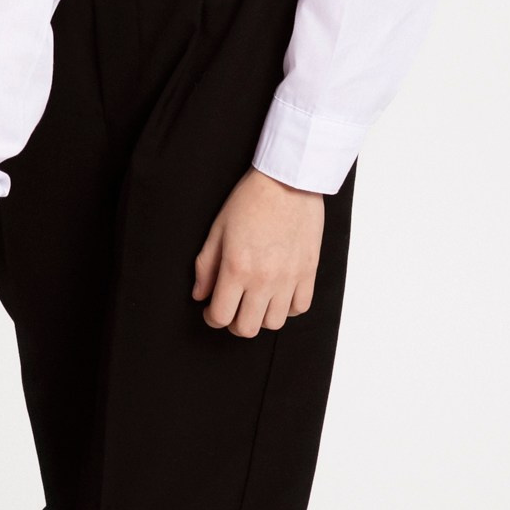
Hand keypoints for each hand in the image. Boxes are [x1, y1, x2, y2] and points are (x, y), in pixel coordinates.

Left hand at [192, 170, 323, 338]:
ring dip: (261, 317)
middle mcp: (264, 279)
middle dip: (233, 323)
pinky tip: (277, 295)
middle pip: (247, 328)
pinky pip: (299, 308)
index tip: (212, 311)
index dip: (212, 318)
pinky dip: (287, 308)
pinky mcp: (308, 272)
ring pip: (274, 324)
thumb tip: (200, 295)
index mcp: (237, 268)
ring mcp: (289, 278)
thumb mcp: (218, 230)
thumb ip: (206, 267)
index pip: (221, 316)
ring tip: (255, 302)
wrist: (288, 182)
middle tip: (231, 309)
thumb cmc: (251, 200)